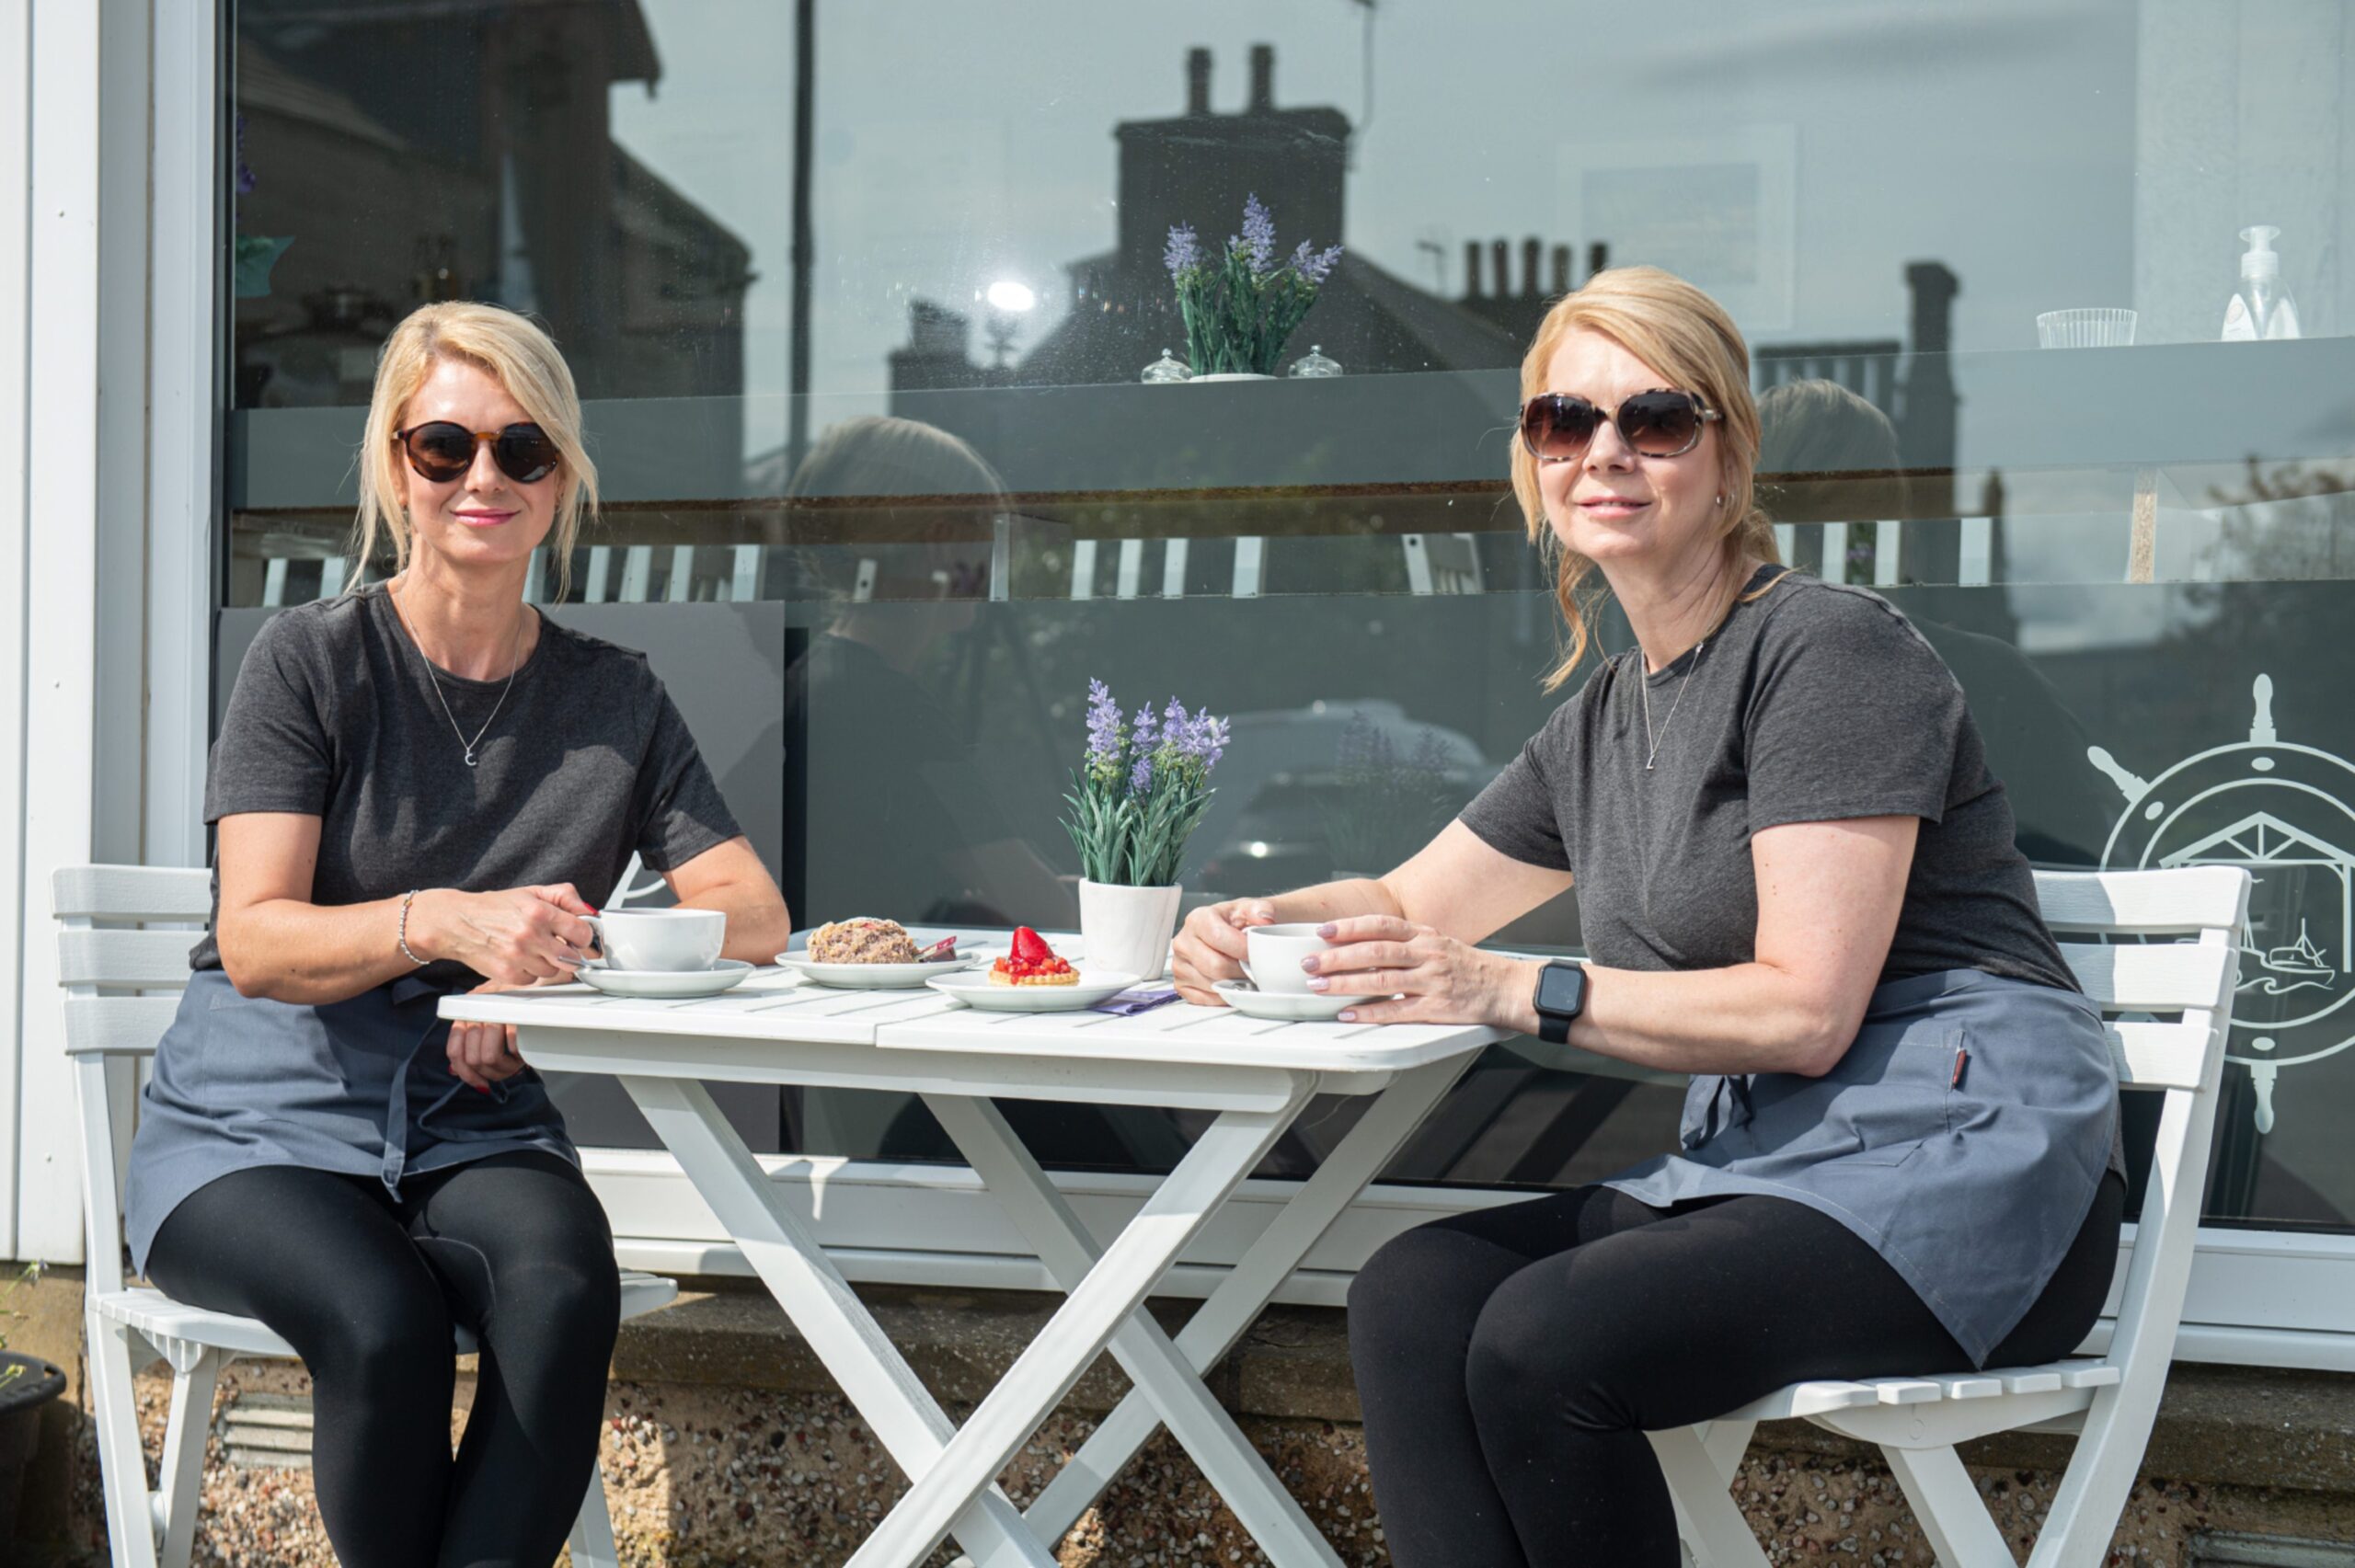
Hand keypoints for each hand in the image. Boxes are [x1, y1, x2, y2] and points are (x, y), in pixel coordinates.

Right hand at [413, 883, 597, 985]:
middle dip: (568, 953)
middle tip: (558, 945)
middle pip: (571, 958)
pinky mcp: (507, 974)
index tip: (579, 937)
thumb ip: (564, 897)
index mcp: (539, 912)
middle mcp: (530, 935)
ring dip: (548, 963)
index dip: (583, 937)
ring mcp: (518, 956)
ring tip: (533, 949)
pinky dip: (530, 973)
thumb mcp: (531, 892)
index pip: (582, 933)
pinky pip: (533, 980)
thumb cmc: (494, 908)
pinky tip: (520, 959)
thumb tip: (588, 912)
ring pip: (553, 971)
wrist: (456, 922)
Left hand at [447, 979, 530, 1091]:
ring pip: (489, 1056)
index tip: (479, 1082)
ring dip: (506, 1066)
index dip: (466, 1072)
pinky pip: (510, 1044)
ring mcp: (494, 1009)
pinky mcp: (514, 1010)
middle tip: (506, 1068)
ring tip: (516, 1061)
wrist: (541, 968)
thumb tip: (458, 1070)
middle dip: (492, 1070)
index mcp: (467, 1011)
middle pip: (474, 1058)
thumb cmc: (519, 995)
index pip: (455, 1051)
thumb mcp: (490, 1012)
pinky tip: (522, 1050)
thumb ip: (473, 1039)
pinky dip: (517, 1052)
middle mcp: (476, 1009)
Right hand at [1171, 898, 1278, 1004]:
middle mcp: (1183, 942)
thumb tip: (1264, 918)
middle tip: (1253, 968)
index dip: (1242, 949)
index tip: (1255, 953)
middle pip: (1216, 966)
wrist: (1230, 934)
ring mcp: (1180, 966)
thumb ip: (1260, 909)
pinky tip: (1232, 984)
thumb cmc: (1237, 924)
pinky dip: (1224, 996)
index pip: (1218, 937)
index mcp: (1198, 920)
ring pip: (1212, 985)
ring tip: (1244, 975)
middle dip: (1240, 970)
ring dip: (1234, 985)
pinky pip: (1207, 999)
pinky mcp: (1182, 986)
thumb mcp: (1250, 909)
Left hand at [1304, 914, 1537, 1028]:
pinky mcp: (1437, 1008)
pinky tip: (1348, 1015)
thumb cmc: (1467, 967)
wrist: (1506, 988)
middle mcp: (1427, 954)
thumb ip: (1404, 942)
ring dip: (1345, 984)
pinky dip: (1369, 1013)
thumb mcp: (1438, 943)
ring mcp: (1432, 981)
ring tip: (1319, 987)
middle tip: (1309, 962)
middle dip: (1336, 956)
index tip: (1322, 930)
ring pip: (1381, 980)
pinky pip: (1397, 1010)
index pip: (1381, 925)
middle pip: (1374, 951)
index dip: (1349, 926)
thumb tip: (1361, 943)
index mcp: (1425, 935)